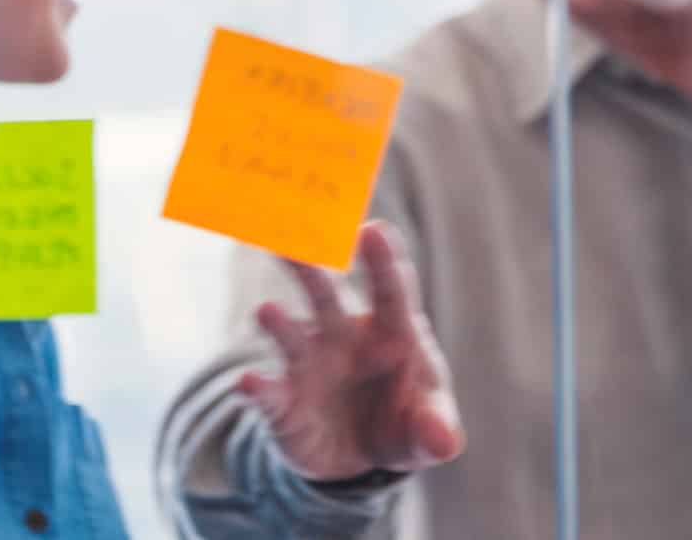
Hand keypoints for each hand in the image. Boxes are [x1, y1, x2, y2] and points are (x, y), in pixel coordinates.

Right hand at [240, 220, 465, 483]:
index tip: (374, 230)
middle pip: (328, 294)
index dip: (383, 259)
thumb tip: (443, 442)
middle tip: (291, 244)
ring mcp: (310, 364)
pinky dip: (257, 388)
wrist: (360, 462)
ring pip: (291, 335)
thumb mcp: (429, 433)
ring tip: (266, 311)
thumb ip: (436, 432)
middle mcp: (345, 336)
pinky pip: (268, 393)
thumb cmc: (404, 423)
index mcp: (392, 330)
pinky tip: (248, 383)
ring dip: (279, 323)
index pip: (391, 289)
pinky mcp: (282, 403)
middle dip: (311, 269)